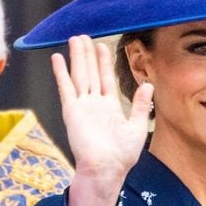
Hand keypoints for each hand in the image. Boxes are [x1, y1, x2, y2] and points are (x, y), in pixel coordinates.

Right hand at [52, 35, 153, 205]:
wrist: (107, 169)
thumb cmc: (122, 154)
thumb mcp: (137, 126)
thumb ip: (140, 105)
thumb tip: (148, 85)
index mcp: (110, 107)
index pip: (106, 79)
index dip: (103, 62)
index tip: (102, 46)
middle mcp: (95, 104)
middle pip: (90, 73)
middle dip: (88, 54)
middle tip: (85, 36)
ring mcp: (82, 106)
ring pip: (79, 75)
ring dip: (77, 57)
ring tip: (74, 39)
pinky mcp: (71, 111)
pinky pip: (65, 87)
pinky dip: (61, 72)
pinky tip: (57, 58)